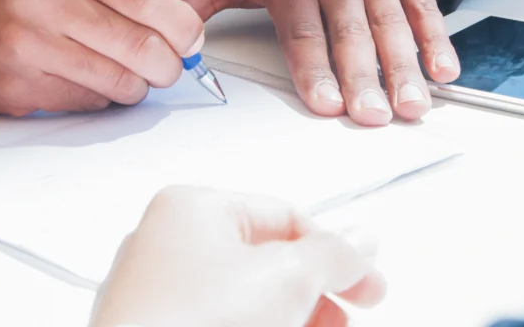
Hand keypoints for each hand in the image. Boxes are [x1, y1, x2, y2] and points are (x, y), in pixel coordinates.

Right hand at [0, 0, 204, 115]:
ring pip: (120, 81)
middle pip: (141, 45)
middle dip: (168, 64)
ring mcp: (26, 45)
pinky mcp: (15, 88)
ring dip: (135, 84)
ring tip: (124, 72)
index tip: (190, 37)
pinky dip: (100, 97)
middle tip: (168, 65)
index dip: (181, 24)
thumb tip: (175, 1)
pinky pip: (87, 103)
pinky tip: (85, 80)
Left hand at [90, 186, 384, 326]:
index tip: (368, 286)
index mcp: (191, 208)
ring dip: (292, 316)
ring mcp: (155, 296)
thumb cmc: (193, 325)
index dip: (334, 251)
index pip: (283, 216)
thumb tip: (359, 242)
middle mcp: (165, 245)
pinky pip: (218, 322)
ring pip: (242, 299)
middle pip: (264, 260)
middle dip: (314, 291)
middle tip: (347, 317)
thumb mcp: (288, 277)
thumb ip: (332, 255)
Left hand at [180, 0, 459, 125]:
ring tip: (410, 105)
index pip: (302, 31)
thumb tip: (169, 37)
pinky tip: (443, 71)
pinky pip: (426, 9)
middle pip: (350, 35)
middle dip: (363, 78)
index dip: (314, 68)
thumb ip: (199, 1)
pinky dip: (438, 40)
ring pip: (391, 26)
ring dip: (403, 68)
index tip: (324, 102)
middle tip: (372, 115)